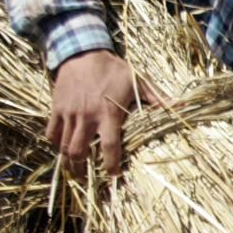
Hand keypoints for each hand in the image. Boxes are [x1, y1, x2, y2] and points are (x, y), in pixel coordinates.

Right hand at [49, 49, 164, 175]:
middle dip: (82, 169)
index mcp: (109, 113)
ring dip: (68, 161)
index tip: (114, 175)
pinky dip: (55, 143)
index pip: (110, 145)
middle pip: (79, 151)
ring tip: (74, 171)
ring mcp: (69, 113)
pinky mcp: (56, 108)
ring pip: (63, 146)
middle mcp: (86, 116)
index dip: (111, 164)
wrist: (82, 52)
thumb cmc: (113, 69)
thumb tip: (182, 108)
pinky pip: (51, 132)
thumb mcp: (138, 81)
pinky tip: (62, 148)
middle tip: (88, 179)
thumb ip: (158, 98)